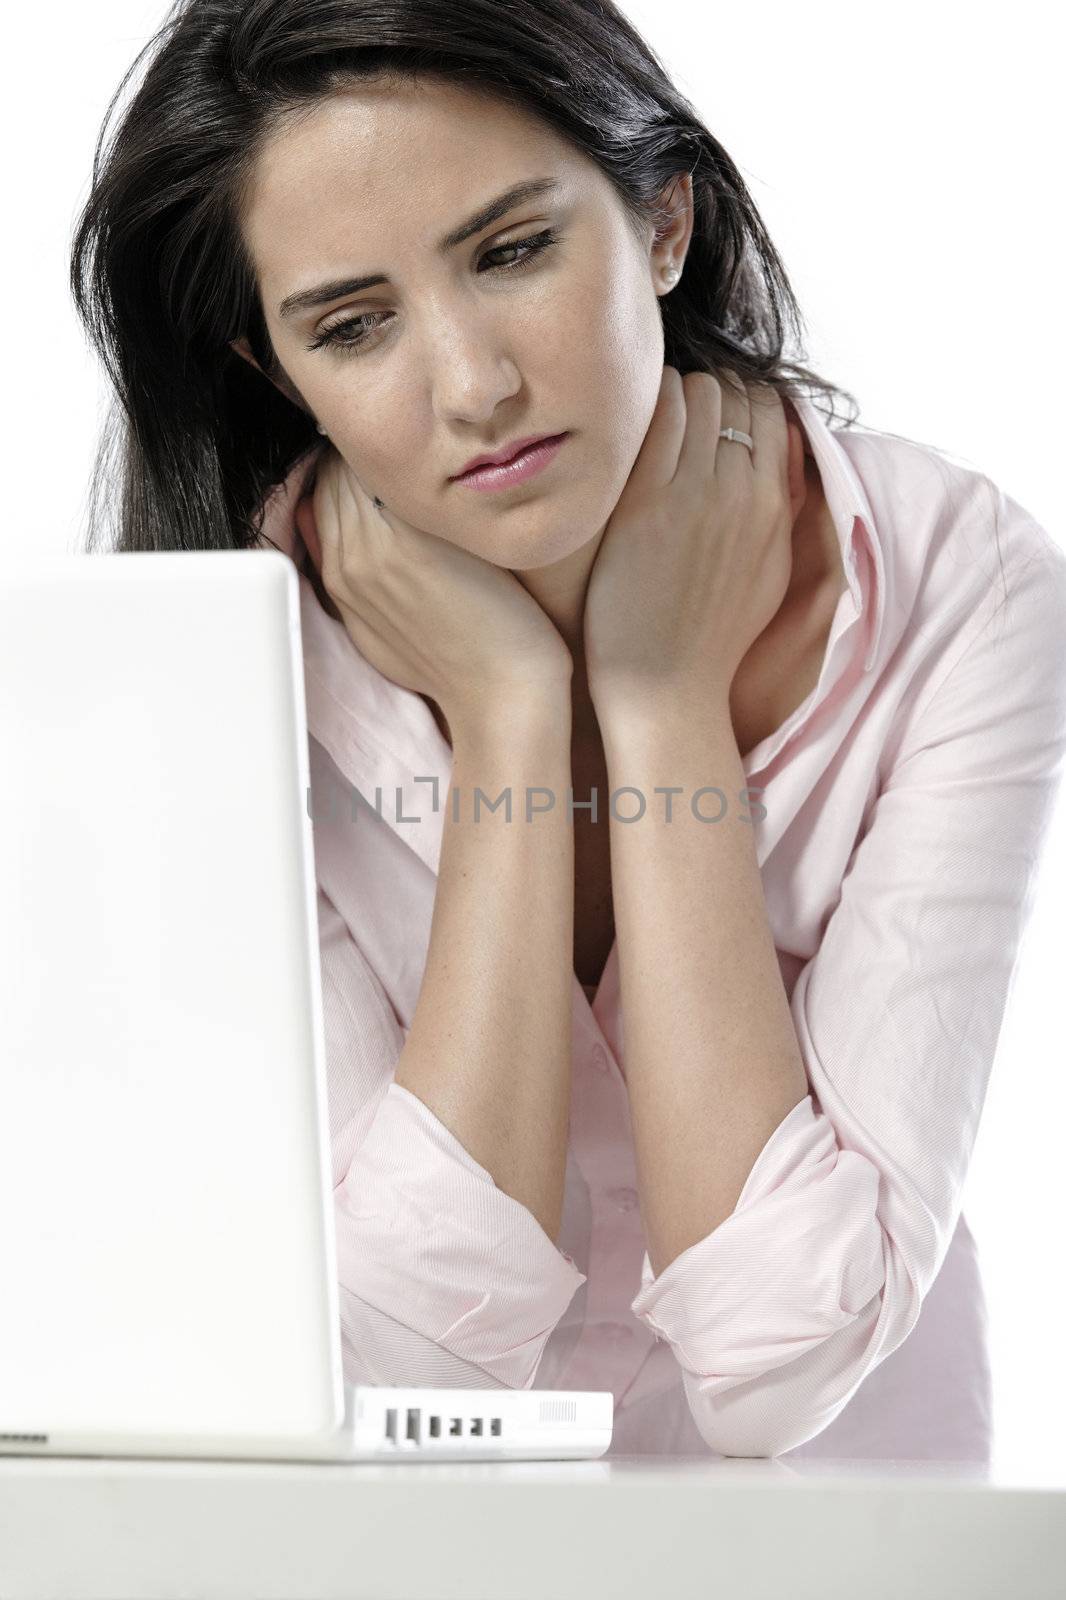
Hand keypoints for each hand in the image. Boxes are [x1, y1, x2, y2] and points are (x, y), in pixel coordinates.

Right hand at [295, 446, 572, 728]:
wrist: (497, 695)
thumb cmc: (455, 666)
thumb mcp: (379, 632)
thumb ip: (352, 585)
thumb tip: (327, 538)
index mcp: (339, 579)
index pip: (321, 490)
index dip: (350, 465)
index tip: (389, 459)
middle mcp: (350, 559)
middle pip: (334, 472)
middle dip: (367, 450)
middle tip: (414, 442)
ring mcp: (378, 548)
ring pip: (359, 464)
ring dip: (392, 450)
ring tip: (432, 449)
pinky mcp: (415, 540)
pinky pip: (394, 475)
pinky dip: (415, 460)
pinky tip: (450, 457)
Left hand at [582, 365, 804, 720]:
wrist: (665, 680)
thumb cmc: (712, 631)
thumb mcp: (769, 569)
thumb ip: (781, 508)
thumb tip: (786, 453)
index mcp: (773, 505)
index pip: (770, 411)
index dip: (742, 398)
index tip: (717, 408)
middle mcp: (741, 493)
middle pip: (735, 395)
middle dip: (711, 391)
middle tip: (683, 408)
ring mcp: (694, 495)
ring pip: (699, 396)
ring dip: (679, 392)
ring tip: (659, 413)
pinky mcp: (646, 503)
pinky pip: (656, 419)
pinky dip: (650, 403)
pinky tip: (631, 416)